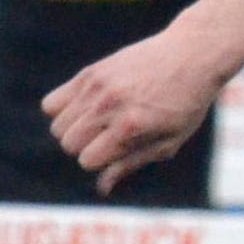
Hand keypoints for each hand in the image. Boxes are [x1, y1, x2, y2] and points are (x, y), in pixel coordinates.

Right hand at [43, 19, 230, 193]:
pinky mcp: (90, 72)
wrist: (192, 55)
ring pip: (57, 124)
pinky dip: (63, 112)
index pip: (88, 160)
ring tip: (99, 123)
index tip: (118, 151)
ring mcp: (97, 86)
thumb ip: (132, 163)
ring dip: (74, 131)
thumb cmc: (187, 104)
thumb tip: (102, 188)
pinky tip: (86, 109)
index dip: (101, 161)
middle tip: (109, 137)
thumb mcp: (170, 140)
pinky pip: (51, 103)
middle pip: (68, 143)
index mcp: (130, 127)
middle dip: (86, 148)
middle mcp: (109, 105)